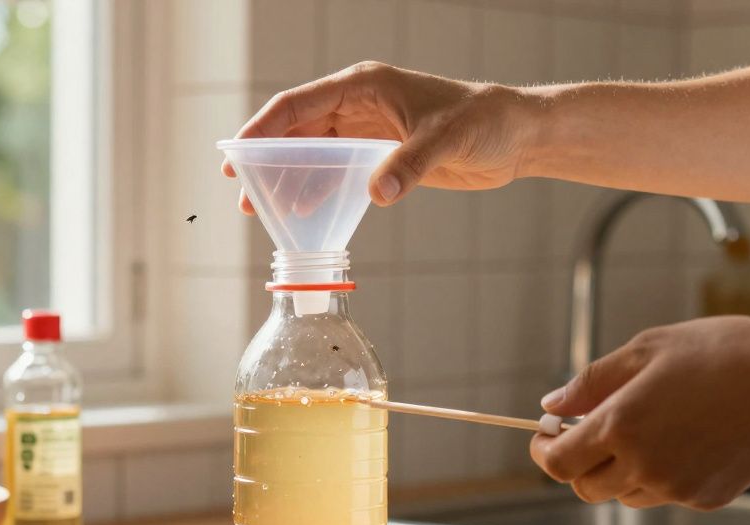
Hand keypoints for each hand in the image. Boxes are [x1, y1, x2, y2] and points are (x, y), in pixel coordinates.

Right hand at [221, 62, 533, 212]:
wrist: (514, 136)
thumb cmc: (484, 122)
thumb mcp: (445, 141)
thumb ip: (409, 166)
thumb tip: (376, 194)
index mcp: (364, 86)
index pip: (298, 104)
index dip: (263, 129)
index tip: (235, 155)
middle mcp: (359, 104)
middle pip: (297, 129)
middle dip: (267, 159)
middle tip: (242, 192)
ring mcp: (367, 128)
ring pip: (312, 151)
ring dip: (288, 178)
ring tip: (264, 209)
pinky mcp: (379, 153)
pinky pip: (335, 169)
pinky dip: (316, 189)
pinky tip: (304, 213)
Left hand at [530, 317, 749, 509]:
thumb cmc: (722, 352)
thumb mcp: (647, 350)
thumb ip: (592, 382)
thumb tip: (551, 406)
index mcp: (620, 427)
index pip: (557, 463)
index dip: (543, 450)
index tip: (546, 434)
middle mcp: (643, 466)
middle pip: (585, 487)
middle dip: (578, 463)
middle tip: (589, 432)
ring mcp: (676, 489)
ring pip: (624, 495)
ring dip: (620, 470)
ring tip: (650, 428)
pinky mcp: (707, 499)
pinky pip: (666, 495)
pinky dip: (662, 475)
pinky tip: (690, 438)